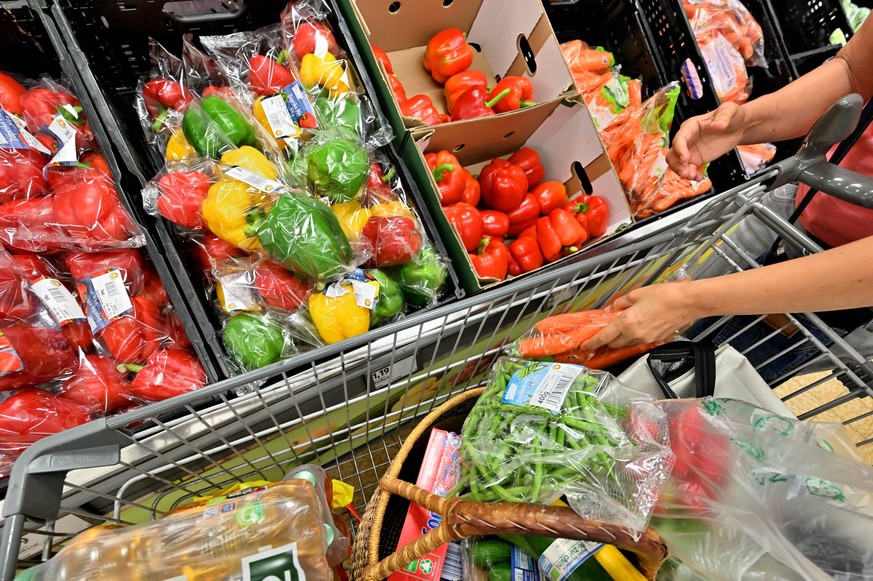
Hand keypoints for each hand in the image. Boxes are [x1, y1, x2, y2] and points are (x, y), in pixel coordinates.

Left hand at [581, 283, 698, 348]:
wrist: (687, 302)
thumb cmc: (665, 296)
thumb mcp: (636, 294)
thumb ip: (620, 303)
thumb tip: (611, 309)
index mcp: (627, 322)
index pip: (604, 337)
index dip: (592, 342)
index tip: (585, 345)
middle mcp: (635, 334)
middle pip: (614, 344)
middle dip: (607, 339)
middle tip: (606, 330)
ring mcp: (646, 339)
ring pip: (627, 344)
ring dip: (621, 338)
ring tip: (624, 326)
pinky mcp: (656, 340)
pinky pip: (639, 342)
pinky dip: (634, 337)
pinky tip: (639, 326)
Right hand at [667, 102, 745, 180]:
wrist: (738, 127)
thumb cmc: (730, 116)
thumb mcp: (729, 110)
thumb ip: (723, 117)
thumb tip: (716, 125)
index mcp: (691, 126)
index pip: (679, 138)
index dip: (679, 149)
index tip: (685, 158)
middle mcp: (687, 139)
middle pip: (673, 153)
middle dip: (677, 164)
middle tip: (687, 171)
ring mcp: (690, 150)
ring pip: (676, 163)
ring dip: (682, 172)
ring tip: (693, 176)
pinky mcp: (696, 159)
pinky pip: (687, 169)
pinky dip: (690, 175)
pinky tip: (698, 177)